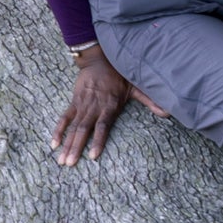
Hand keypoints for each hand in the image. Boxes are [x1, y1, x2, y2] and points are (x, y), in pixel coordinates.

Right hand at [51, 50, 159, 164]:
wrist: (99, 59)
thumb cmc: (119, 75)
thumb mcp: (135, 87)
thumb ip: (150, 101)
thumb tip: (168, 113)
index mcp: (110, 106)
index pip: (102, 127)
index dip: (97, 141)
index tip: (92, 156)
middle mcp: (94, 107)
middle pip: (83, 130)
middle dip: (76, 148)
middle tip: (69, 163)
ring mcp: (82, 105)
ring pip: (73, 127)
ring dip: (67, 144)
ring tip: (61, 160)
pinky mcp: (74, 102)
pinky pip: (65, 118)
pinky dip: (59, 130)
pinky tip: (53, 143)